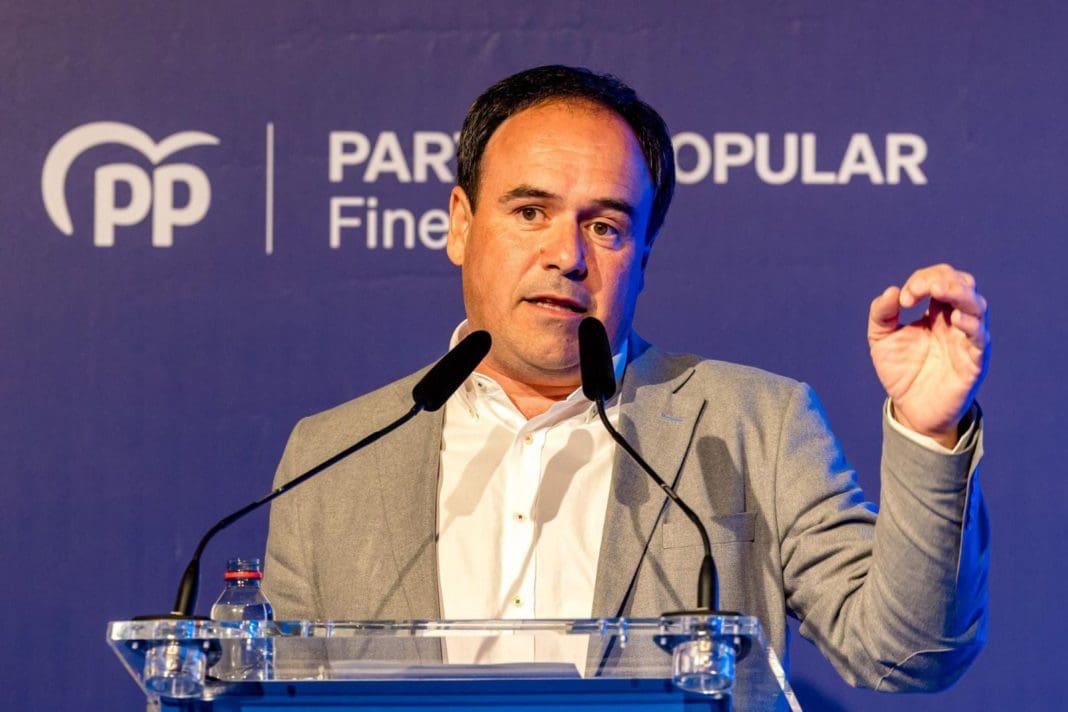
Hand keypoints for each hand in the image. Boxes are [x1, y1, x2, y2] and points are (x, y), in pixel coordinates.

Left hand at [868, 264, 989, 447]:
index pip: (939, 279)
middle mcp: (955, 320)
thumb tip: (891, 291)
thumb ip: (881, 314)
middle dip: (942, 279)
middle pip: (963, 284)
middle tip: (919, 290)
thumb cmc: (900, 371)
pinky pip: (980, 337)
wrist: (910, 409)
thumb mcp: (881, 339)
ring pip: (977, 305)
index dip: (922, 281)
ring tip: (940, 290)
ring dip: (960, 293)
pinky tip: (956, 319)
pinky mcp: (975, 360)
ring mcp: (967, 339)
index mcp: (936, 311)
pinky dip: (971, 324)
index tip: (904, 299)